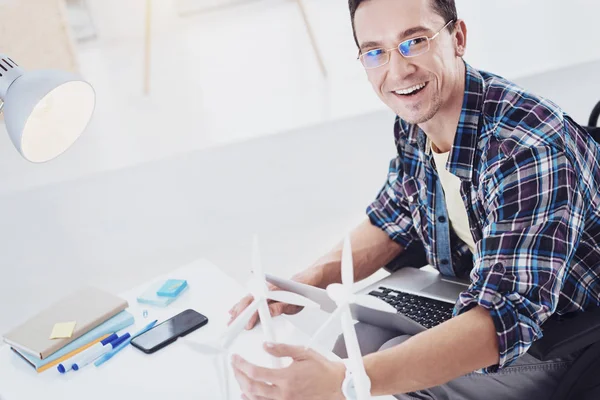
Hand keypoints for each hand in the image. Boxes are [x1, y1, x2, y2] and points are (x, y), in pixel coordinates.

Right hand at [228, 283, 303, 329]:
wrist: (303, 283)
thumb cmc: (299, 292)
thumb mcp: (292, 303)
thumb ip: (280, 307)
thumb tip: (268, 311)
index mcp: (271, 291)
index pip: (257, 304)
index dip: (251, 315)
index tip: (247, 325)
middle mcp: (264, 290)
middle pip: (248, 302)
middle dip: (239, 314)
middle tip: (232, 326)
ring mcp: (262, 292)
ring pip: (247, 301)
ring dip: (238, 310)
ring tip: (230, 320)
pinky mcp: (262, 295)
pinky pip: (249, 301)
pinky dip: (241, 306)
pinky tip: (235, 311)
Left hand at [231, 342, 345, 399]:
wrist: (337, 386)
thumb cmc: (323, 371)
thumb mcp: (303, 353)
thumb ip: (282, 349)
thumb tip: (266, 345)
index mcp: (286, 378)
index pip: (256, 372)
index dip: (241, 365)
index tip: (236, 359)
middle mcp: (283, 393)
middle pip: (251, 387)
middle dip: (238, 376)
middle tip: (235, 366)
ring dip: (243, 388)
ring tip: (238, 378)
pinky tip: (248, 394)